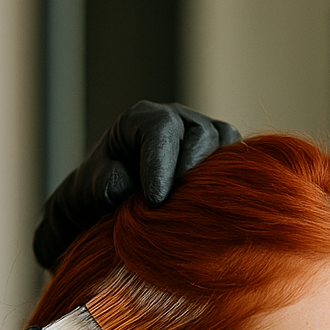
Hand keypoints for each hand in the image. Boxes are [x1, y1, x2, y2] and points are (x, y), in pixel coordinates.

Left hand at [33, 101, 239, 269]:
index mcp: (139, 120)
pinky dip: (231, 181)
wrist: (108, 206)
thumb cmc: (98, 195)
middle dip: (191, 172)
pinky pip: (238, 160)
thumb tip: (127, 185)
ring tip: (199, 208)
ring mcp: (200, 135)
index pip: (160, 130)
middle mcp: (175, 119)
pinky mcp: (219, 156)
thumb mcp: (91, 192)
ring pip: (225, 143)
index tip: (155, 201)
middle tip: (176, 207)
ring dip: (217, 176)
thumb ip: (107, 186)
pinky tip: (216, 209)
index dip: (161, 165)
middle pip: (200, 134)